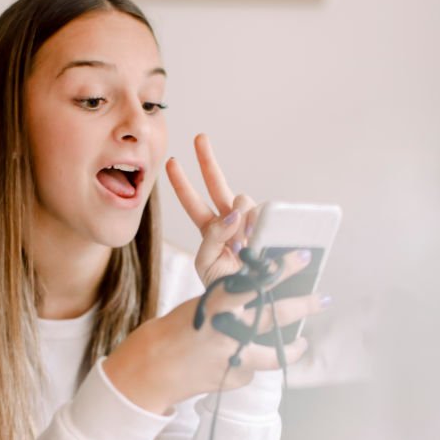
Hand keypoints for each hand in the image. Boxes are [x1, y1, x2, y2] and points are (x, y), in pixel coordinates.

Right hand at [104, 255, 326, 412]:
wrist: (150, 371)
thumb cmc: (175, 332)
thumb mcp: (199, 307)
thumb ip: (229, 302)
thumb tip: (260, 292)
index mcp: (214, 305)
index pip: (254, 282)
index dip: (279, 270)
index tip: (300, 258)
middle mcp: (226, 331)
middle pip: (274, 317)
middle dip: (303, 305)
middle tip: (322, 298)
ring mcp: (232, 358)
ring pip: (275, 355)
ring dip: (293, 348)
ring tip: (303, 343)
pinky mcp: (233, 378)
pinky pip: (252, 369)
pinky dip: (248, 364)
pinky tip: (235, 362)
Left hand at [166, 133, 258, 287]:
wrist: (249, 302)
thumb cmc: (225, 287)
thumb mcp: (207, 263)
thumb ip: (213, 237)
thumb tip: (231, 214)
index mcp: (211, 231)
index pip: (193, 202)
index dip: (182, 183)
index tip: (171, 161)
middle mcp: (230, 223)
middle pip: (217, 185)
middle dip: (207, 161)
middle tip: (199, 138)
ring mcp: (250, 223)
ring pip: (242, 200)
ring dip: (238, 212)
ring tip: (241, 241)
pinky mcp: (268, 227)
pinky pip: (262, 214)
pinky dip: (256, 221)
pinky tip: (256, 236)